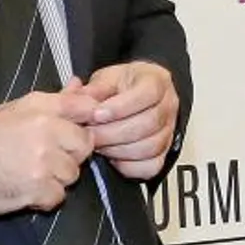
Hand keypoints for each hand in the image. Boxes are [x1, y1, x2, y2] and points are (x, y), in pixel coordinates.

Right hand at [0, 80, 97, 215]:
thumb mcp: (13, 110)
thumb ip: (52, 100)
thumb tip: (79, 85)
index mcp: (39, 106)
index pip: (85, 107)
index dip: (86, 122)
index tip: (75, 131)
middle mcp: (44, 129)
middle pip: (84, 145)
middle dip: (70, 155)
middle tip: (45, 158)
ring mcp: (42, 160)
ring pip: (72, 174)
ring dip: (57, 178)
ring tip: (30, 173)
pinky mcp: (37, 188)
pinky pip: (58, 196)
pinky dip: (45, 198)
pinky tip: (25, 189)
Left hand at [83, 61, 178, 180]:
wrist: (136, 95)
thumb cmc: (123, 86)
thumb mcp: (106, 78)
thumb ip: (93, 89)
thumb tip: (76, 100)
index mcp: (156, 81)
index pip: (147, 94)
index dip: (120, 107)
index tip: (97, 114)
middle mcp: (167, 106)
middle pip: (147, 124)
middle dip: (113, 132)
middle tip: (90, 134)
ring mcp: (168, 131)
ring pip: (149, 147)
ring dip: (118, 150)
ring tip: (98, 145)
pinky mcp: (163, 153)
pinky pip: (151, 166)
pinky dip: (129, 166)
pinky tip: (113, 157)